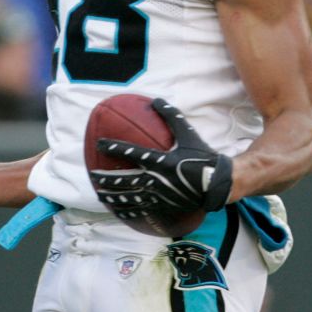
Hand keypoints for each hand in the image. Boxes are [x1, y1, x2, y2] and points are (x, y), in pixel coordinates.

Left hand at [88, 98, 233, 215]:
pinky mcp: (163, 206)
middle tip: (93, 174)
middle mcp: (156, 180)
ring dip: (112, 196)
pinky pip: (142, 210)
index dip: (113, 147)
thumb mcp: (188, 133)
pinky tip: (118, 212)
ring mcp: (158, 196)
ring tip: (100, 194)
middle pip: (124, 180)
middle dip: (106, 177)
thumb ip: (171, 116)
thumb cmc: (202, 157)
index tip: (98, 143)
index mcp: (160, 161)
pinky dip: (128, 211)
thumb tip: (156, 100)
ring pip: (129, 197)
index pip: (131, 153)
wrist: (218, 183)